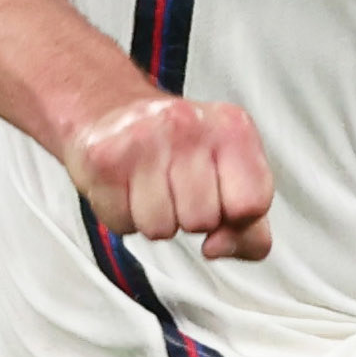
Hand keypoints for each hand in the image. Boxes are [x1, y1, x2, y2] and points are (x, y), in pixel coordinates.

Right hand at [63, 94, 274, 259]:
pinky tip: (128, 187)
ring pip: (160, 228)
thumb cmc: (179, 147)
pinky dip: (124, 216)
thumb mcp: (231, 176)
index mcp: (232, 128)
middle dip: (190, 218)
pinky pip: (122, 223)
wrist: (113, 108)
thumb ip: (249, 228)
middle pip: (202, 220)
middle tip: (178, 188)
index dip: (235, 220)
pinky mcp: (104, 157)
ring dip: (155, 220)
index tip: (221, 202)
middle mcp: (189, 125)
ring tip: (152, 187)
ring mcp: (144, 138)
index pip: (250, 204)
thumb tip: (217, 248)